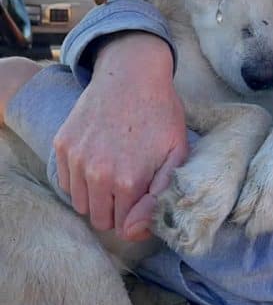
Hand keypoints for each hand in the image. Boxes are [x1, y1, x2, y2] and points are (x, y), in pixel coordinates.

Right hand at [53, 32, 187, 239]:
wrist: (133, 74)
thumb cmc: (162, 114)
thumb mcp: (179, 153)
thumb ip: (161, 196)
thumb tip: (134, 230)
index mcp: (129, 181)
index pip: (125, 226)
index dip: (137, 216)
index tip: (145, 198)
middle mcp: (97, 174)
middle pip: (100, 219)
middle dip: (116, 210)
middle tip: (131, 185)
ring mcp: (76, 159)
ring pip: (80, 204)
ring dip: (97, 196)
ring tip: (116, 172)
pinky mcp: (62, 145)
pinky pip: (65, 182)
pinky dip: (80, 179)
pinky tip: (99, 159)